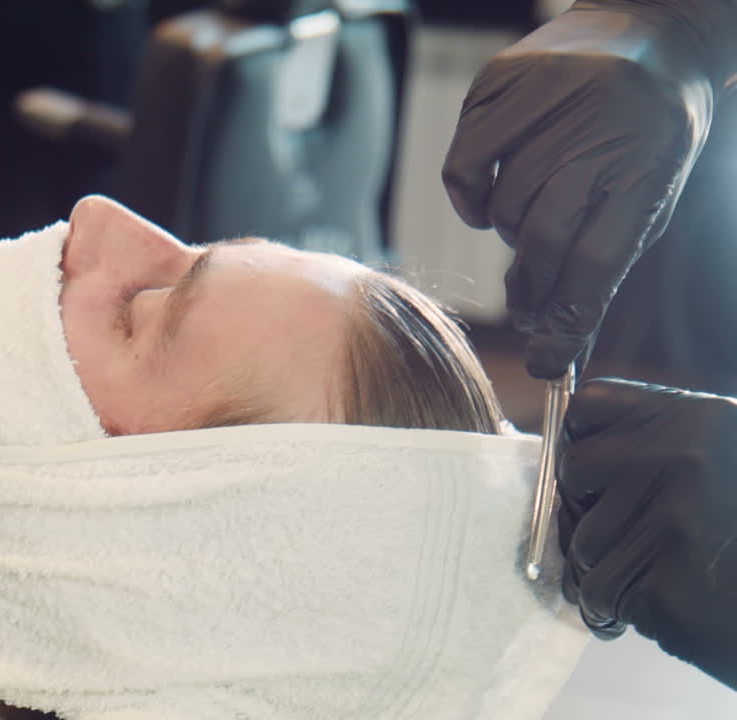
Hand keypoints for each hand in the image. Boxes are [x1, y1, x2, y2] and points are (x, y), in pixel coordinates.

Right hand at [442, 1, 717, 378]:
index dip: (568, 318)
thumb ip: (605, 263)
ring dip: (512, 232)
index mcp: (649, 159)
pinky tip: (493, 195)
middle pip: (544, 238)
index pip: (599, 259)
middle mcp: (599, 123)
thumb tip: (562, 348)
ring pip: (504, 208)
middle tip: (531, 304)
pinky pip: (463, 172)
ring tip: (533, 217)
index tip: (547, 359)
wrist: (649, 31)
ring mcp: (546, 97)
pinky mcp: (500, 85)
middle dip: (534, 286)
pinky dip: (472, 200)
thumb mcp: (650, 192)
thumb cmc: (650, 128)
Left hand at [559, 378, 736, 689]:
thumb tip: (579, 450)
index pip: (590, 407)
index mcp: (696, 419)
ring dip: (605, 565)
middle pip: (575, 470)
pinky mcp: (662, 583)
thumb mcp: (723, 456)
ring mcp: (671, 521)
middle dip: (587, 507)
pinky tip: (655, 605)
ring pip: (582, 540)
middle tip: (620, 535)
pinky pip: (597, 591)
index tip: (595, 473)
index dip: (584, 440)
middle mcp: (680, 459)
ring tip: (651, 575)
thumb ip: (662, 442)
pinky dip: (614, 607)